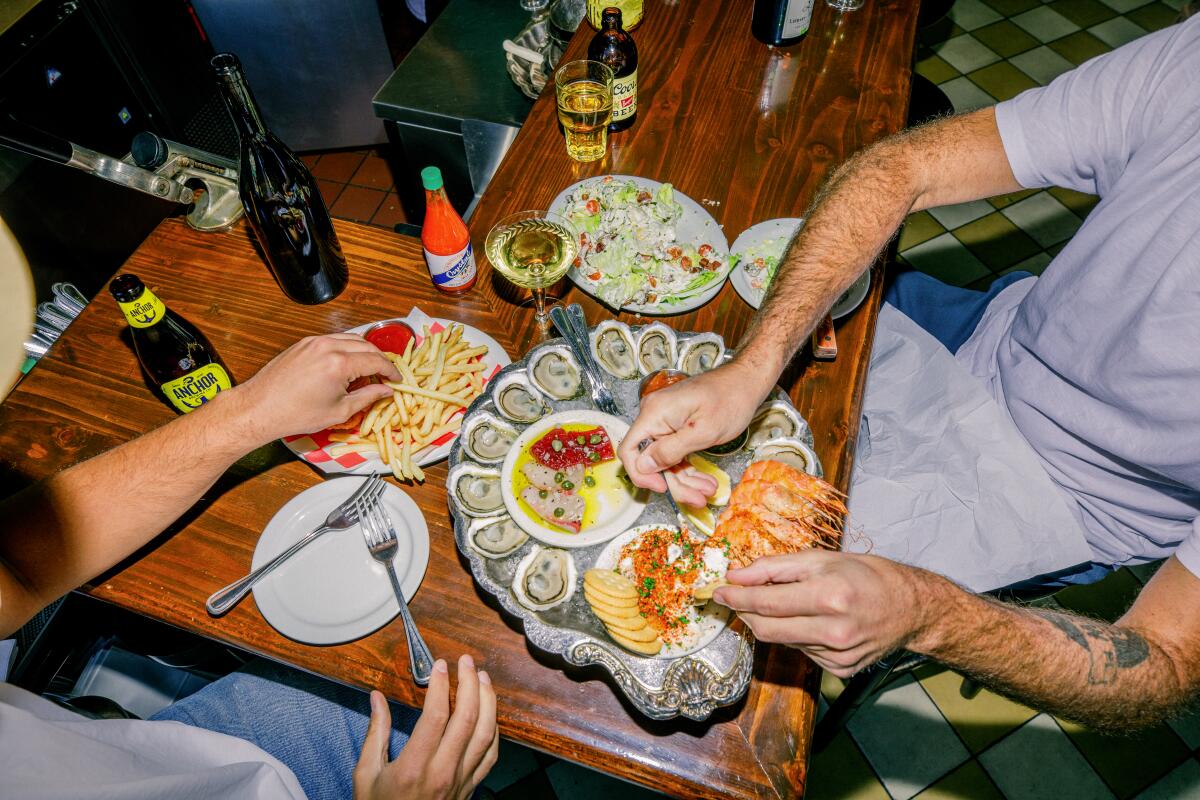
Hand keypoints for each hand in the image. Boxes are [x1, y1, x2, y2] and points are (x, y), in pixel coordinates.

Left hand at [228, 334, 401, 443]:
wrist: (259, 408)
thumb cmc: (296, 414)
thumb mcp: (339, 410)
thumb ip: (368, 397)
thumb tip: (386, 391)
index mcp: (339, 364)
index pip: (376, 360)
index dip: (391, 371)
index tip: (397, 380)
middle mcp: (328, 346)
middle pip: (366, 345)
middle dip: (379, 360)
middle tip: (385, 376)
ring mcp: (314, 341)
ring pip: (350, 339)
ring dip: (364, 352)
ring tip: (367, 371)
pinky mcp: (304, 343)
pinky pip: (333, 340)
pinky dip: (346, 349)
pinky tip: (346, 366)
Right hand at [354, 655, 498, 799]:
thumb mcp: (366, 775)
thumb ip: (375, 734)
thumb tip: (376, 698)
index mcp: (414, 767)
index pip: (437, 715)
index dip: (440, 685)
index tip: (439, 666)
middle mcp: (442, 772)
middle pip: (467, 717)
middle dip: (470, 683)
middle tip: (466, 662)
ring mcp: (461, 781)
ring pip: (485, 733)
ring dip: (488, 701)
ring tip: (483, 678)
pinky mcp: (470, 788)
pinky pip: (490, 755)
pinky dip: (494, 730)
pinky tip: (490, 713)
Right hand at [619, 360, 769, 503]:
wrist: (746, 382)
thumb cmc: (729, 400)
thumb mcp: (702, 432)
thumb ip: (670, 450)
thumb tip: (642, 466)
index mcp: (654, 414)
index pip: (629, 450)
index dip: (641, 474)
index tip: (662, 487)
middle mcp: (654, 416)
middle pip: (652, 459)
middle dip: (675, 482)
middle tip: (698, 498)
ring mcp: (665, 421)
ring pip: (667, 459)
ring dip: (686, 478)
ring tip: (708, 491)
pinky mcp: (676, 425)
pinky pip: (675, 451)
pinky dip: (689, 467)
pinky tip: (705, 481)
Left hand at [713, 551, 936, 676]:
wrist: (910, 608)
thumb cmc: (867, 575)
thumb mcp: (822, 559)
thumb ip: (775, 568)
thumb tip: (736, 576)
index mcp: (829, 597)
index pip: (766, 603)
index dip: (736, 598)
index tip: (717, 592)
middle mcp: (834, 631)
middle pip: (767, 629)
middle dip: (744, 613)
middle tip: (734, 598)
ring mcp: (837, 655)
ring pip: (782, 641)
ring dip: (772, 622)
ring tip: (785, 602)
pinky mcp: (840, 670)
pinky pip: (801, 651)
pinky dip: (795, 635)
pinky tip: (810, 621)